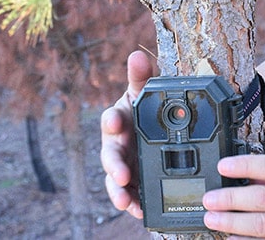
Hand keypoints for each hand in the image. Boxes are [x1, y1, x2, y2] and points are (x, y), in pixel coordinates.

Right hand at [100, 50, 156, 218]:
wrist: (154, 128)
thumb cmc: (143, 109)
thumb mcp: (144, 92)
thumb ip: (141, 76)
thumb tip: (136, 54)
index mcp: (120, 120)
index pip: (111, 119)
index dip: (113, 121)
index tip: (117, 122)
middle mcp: (117, 144)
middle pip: (110, 155)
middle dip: (115, 165)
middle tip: (121, 175)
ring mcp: (123, 164)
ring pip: (114, 179)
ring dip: (117, 191)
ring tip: (123, 201)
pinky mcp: (131, 180)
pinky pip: (128, 193)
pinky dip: (131, 203)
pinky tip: (137, 211)